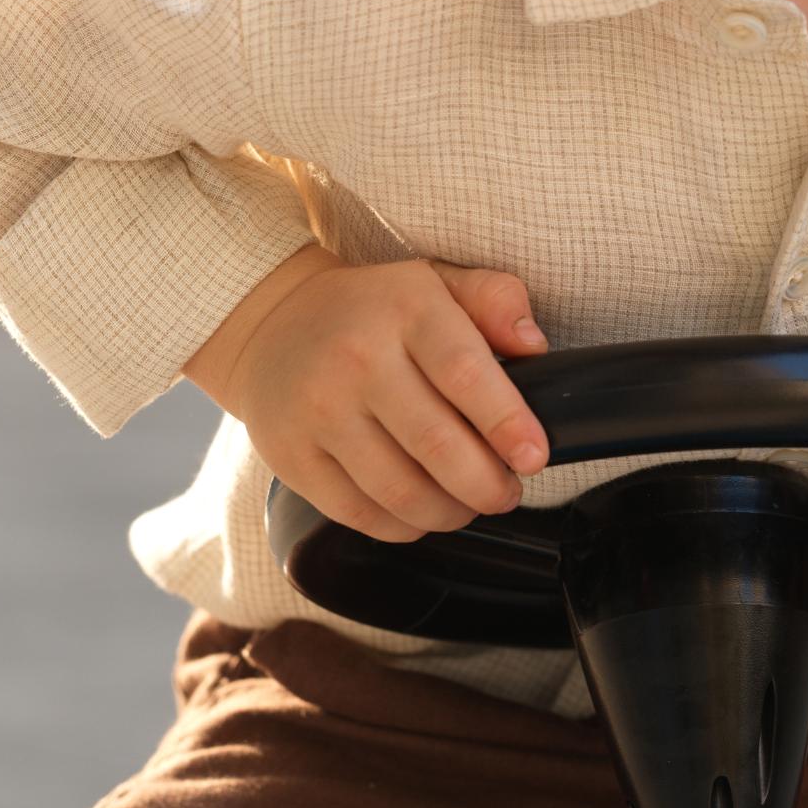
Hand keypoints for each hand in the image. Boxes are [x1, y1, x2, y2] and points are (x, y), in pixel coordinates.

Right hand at [187, 244, 549, 541]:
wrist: (272, 326)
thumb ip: (493, 299)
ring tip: (469, 504)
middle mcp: (356, 358)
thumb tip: (533, 344)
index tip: (534, 457)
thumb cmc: (372, 311)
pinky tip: (422, 512)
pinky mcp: (292, 457)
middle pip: (438, 445)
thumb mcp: (436, 281)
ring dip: (451, 512)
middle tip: (506, 491)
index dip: (507, 424)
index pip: (466, 373)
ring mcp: (318, 411)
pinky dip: (404, 526)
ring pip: (401, 490)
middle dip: (488, 484)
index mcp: (405, 309)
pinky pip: (360, 514)